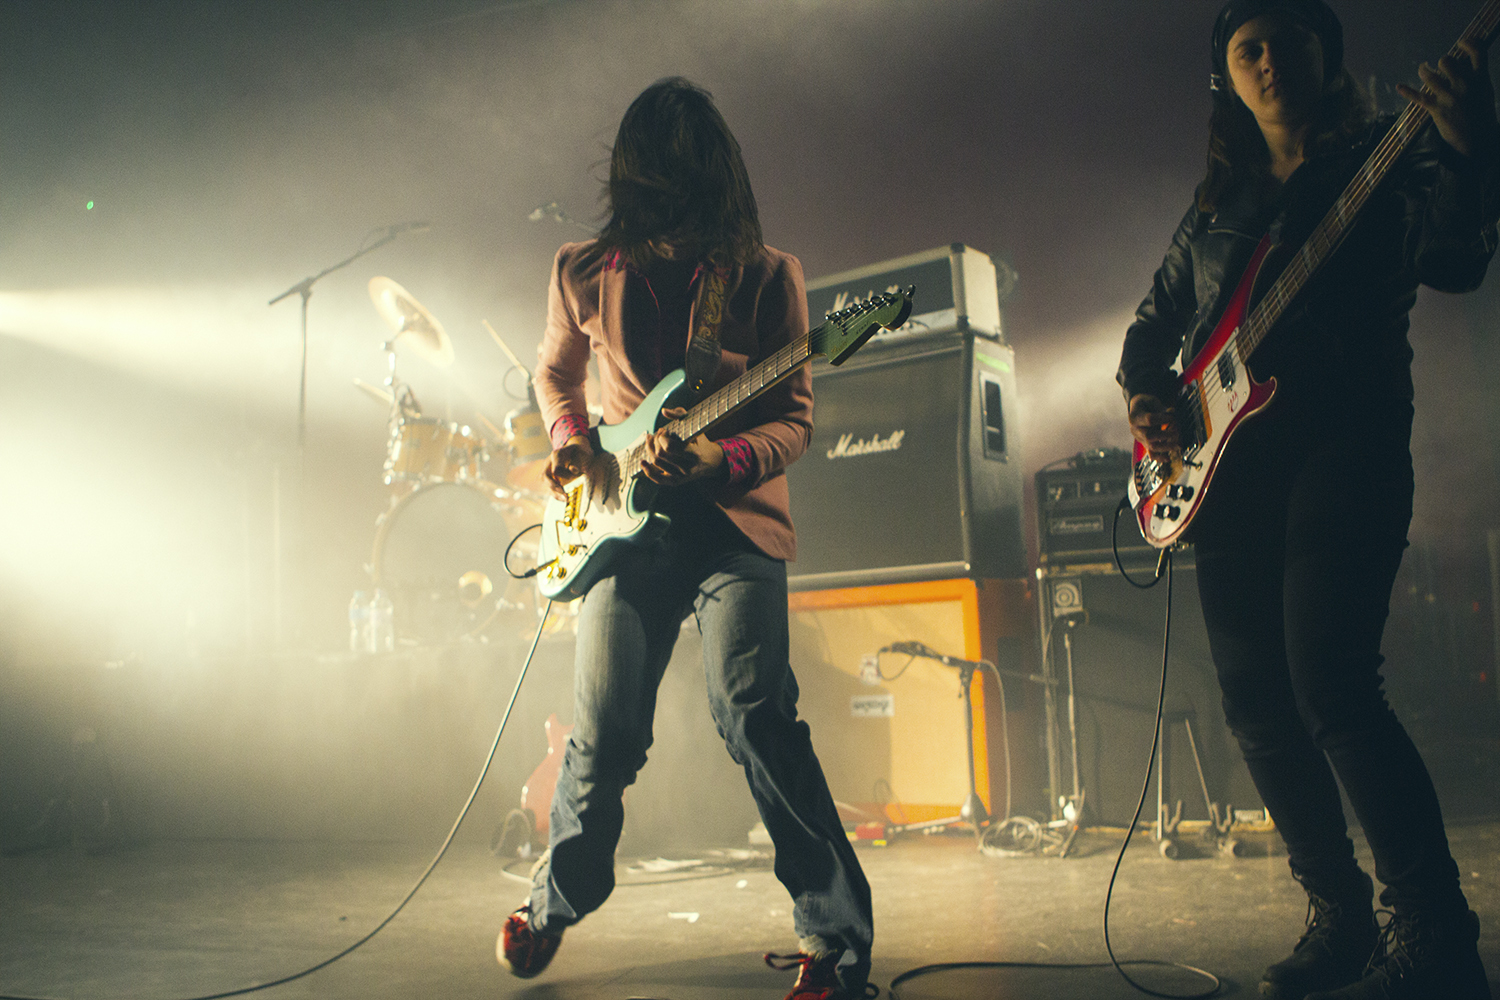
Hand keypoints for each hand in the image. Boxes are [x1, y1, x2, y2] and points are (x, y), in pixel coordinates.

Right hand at [544, 435, 599, 498]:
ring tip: (566, 499)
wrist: (578, 451)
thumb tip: (573, 469)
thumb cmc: (582, 453)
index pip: (555, 470)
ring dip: (554, 493)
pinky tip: (564, 499)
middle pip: (544, 476)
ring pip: (545, 483)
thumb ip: (578, 463)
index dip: (565, 476)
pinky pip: (549, 487)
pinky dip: (556, 494)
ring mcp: (547, 469)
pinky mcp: (550, 477)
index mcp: (557, 454)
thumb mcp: (583, 455)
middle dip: (554, 487)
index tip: (576, 475)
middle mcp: (549, 462)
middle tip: (565, 495)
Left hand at [640, 406, 724, 484]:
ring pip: (656, 462)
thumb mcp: (695, 426)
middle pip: (660, 454)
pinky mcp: (675, 481)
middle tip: (659, 433)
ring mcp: (680, 476)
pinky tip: (643, 462)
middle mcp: (687, 467)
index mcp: (693, 454)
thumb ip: (680, 415)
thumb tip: (664, 411)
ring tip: (652, 439)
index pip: (669, 447)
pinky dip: (647, 471)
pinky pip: (658, 479)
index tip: (665, 430)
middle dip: (656, 440)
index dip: (662, 436)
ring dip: (650, 448)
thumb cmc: (700, 441)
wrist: (710, 462)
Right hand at [1128, 394, 1179, 462]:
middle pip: (1149, 436)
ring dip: (1166, 446)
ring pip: (1151, 446)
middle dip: (1166, 434)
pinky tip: (1168, 458)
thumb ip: (1161, 407)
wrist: (1137, 409)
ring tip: (1178, 445)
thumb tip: (1172, 412)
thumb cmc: (1146, 404)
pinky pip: (1151, 454)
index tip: (1172, 417)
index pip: (1149, 420)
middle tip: (1177, 431)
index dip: (1163, 418)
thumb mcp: (1151, 401)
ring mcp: (1139, 438)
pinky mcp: (1144, 444)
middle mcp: (1135, 429)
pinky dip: (1160, 457)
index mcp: (1135, 416)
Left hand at [1399, 39, 1499, 159]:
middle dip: (1442, 62)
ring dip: (1424, 71)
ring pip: (1430, 75)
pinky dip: (1407, 91)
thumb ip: (1475, 76)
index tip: (1461, 42)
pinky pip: (1419, 97)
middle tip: (1440, 67)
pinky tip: (1399, 87)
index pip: (1477, 51)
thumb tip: (1463, 61)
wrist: (1477, 140)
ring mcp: (1450, 97)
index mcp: (1481, 78)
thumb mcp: (1484, 92)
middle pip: (1447, 61)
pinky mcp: (1437, 110)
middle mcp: (1465, 85)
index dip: (1469, 43)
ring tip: (1423, 69)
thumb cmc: (1480, 113)